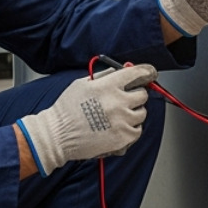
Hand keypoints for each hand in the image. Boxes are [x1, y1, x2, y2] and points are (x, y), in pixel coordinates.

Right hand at [16, 65, 157, 175]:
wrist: (57, 135)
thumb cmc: (66, 109)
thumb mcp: (82, 84)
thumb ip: (104, 75)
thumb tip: (121, 70)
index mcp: (108, 86)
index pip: (136, 73)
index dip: (146, 72)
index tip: (150, 73)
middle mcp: (118, 102)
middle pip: (142, 94)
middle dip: (135, 95)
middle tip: (124, 99)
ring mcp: (122, 121)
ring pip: (142, 113)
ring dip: (133, 112)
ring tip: (117, 116)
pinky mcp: (122, 138)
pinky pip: (138, 130)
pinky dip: (131, 128)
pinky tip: (118, 127)